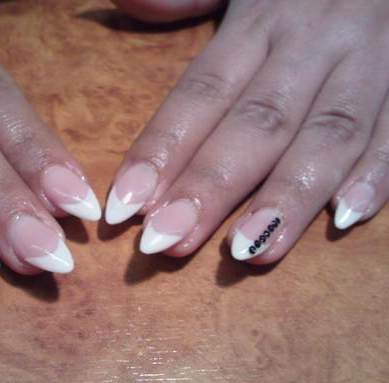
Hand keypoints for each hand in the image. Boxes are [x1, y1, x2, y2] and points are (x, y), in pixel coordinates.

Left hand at [107, 0, 388, 262]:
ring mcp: (365, 65)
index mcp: (258, 23)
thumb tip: (124, 0)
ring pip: (328, 136)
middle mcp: (310, 46)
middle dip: (211, 188)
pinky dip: (377, 174)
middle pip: (257, 124)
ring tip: (248, 253)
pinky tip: (345, 219)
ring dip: (289, 198)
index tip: (124, 207)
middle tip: (167, 242)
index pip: (201, 93)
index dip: (162, 151)